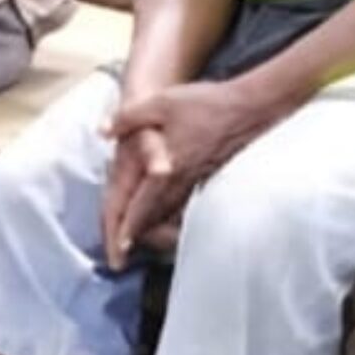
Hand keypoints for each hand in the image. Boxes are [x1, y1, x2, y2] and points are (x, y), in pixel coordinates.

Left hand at [99, 79, 280, 268]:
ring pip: (172, 209)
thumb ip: (129, 117)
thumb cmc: (206, 104)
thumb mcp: (161, 103)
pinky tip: (170, 211)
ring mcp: (199, 178)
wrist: (252, 109)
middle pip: (157, 213)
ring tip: (142, 238)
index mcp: (168, 166)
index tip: (121, 244)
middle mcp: (183, 179)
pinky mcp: (211, 174)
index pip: (144, 202)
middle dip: (139, 233)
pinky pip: (188, 199)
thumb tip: (102, 130)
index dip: (130, 224)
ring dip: (155, 225)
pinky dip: (174, 211)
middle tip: (124, 251)